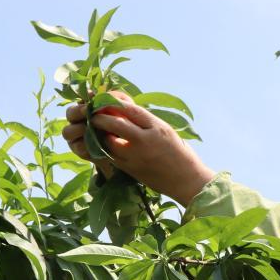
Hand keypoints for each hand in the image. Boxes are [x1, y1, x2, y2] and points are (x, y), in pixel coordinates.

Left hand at [61, 91, 215, 205]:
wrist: (186, 180)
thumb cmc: (179, 153)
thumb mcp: (165, 130)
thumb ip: (146, 121)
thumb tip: (124, 110)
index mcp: (157, 127)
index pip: (131, 109)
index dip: (114, 102)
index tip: (105, 99)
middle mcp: (146, 141)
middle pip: (117, 124)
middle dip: (101, 116)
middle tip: (93, 113)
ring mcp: (137, 157)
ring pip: (110, 141)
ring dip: (99, 133)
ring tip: (93, 128)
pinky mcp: (131, 170)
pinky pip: (111, 156)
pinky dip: (102, 148)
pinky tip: (98, 143)